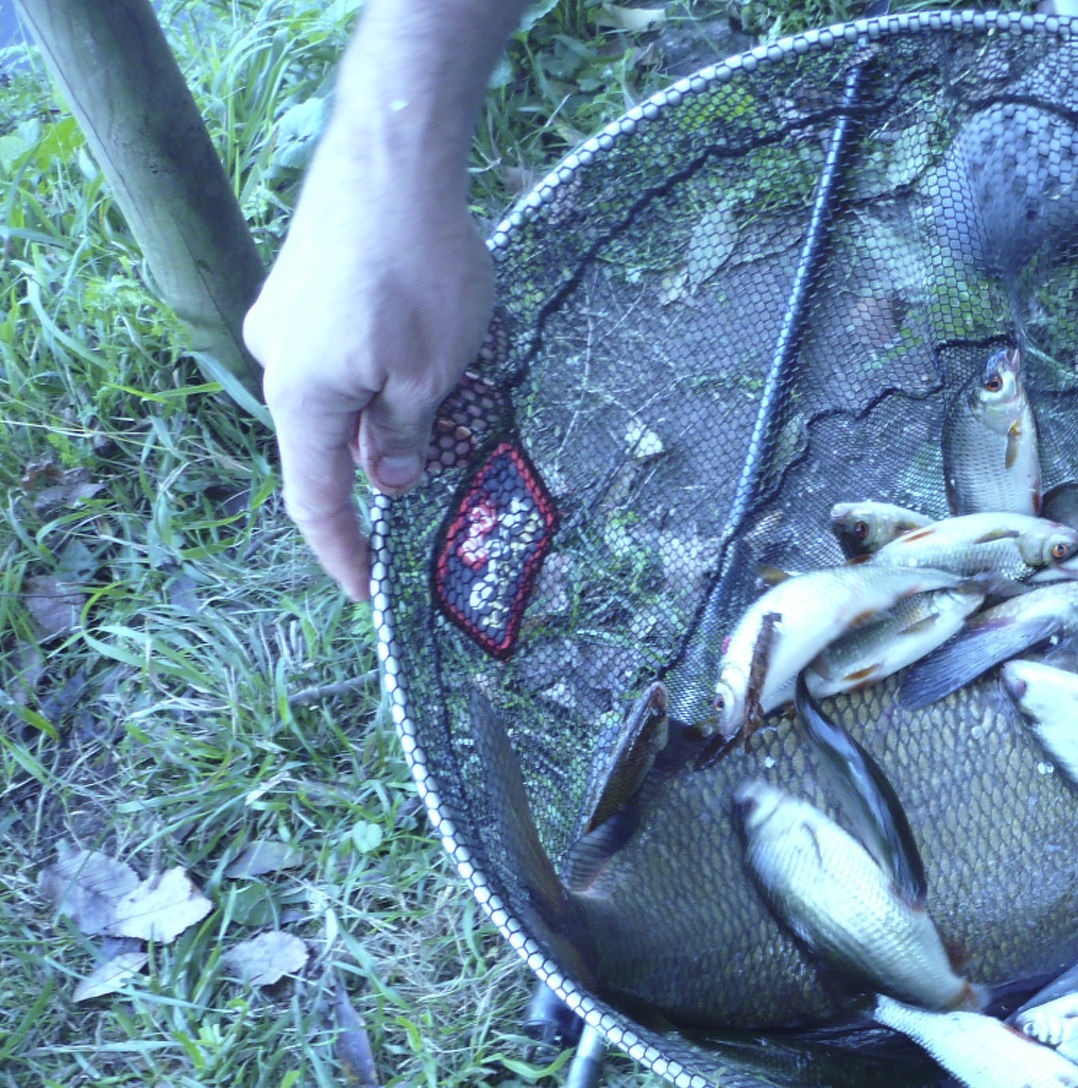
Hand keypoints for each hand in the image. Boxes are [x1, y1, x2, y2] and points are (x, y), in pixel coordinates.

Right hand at [244, 112, 493, 600]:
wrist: (393, 156)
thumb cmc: (419, 269)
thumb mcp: (431, 373)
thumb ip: (404, 436)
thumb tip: (386, 481)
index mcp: (301, 396)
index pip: (315, 499)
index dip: (343, 552)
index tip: (368, 594)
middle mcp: (278, 359)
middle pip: (328, 445)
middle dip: (379, 475)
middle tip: (437, 501)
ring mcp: (287, 318)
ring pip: (341, 396)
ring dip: (388, 417)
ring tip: (452, 413)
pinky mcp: (307, 286)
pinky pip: (342, 355)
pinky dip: (381, 375)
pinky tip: (431, 360)